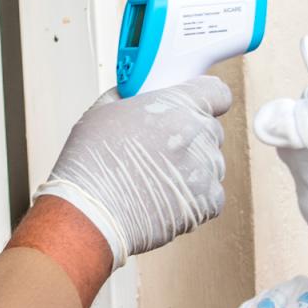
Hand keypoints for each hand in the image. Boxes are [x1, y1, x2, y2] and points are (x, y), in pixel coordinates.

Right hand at [34, 77, 233, 269]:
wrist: (90, 214)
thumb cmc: (91, 165)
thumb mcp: (101, 112)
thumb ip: (128, 97)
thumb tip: (133, 94)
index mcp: (176, 105)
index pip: (216, 93)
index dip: (207, 100)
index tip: (195, 107)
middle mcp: (197, 134)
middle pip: (210, 130)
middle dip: (189, 138)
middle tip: (160, 149)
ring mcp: (205, 170)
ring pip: (210, 163)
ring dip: (191, 169)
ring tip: (156, 179)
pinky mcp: (207, 202)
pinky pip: (211, 194)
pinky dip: (193, 197)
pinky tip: (164, 197)